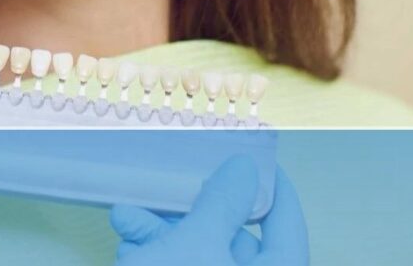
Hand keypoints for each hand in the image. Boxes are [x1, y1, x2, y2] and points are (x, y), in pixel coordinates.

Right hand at [110, 156, 307, 264]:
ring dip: (161, 234)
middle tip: (171, 186)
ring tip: (126, 218)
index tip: (254, 157)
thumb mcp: (196, 246)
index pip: (287, 226)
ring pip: (199, 258)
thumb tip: (245, 168)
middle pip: (234, 241)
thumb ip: (221, 203)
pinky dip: (154, 257)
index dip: (271, 187)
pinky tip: (126, 245)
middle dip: (192, 211)